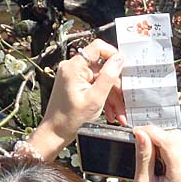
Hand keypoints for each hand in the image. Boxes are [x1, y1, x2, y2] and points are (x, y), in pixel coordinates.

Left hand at [28, 40, 125, 159]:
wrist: (55, 134)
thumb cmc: (71, 119)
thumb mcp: (96, 98)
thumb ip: (109, 76)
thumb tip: (119, 58)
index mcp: (74, 67)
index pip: (98, 48)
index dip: (113, 55)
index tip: (125, 67)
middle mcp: (72, 68)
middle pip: (102, 69)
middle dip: (115, 88)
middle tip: (124, 103)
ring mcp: (74, 77)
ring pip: (101, 80)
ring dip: (112, 97)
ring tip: (118, 115)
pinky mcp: (76, 85)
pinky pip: (94, 87)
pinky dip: (103, 99)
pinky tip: (110, 113)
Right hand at [134, 126, 180, 181]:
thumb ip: (143, 158)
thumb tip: (141, 135)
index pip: (168, 140)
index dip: (150, 132)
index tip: (136, 131)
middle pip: (176, 137)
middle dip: (157, 135)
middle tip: (140, 142)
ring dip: (164, 142)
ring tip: (150, 155)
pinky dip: (170, 151)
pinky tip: (160, 163)